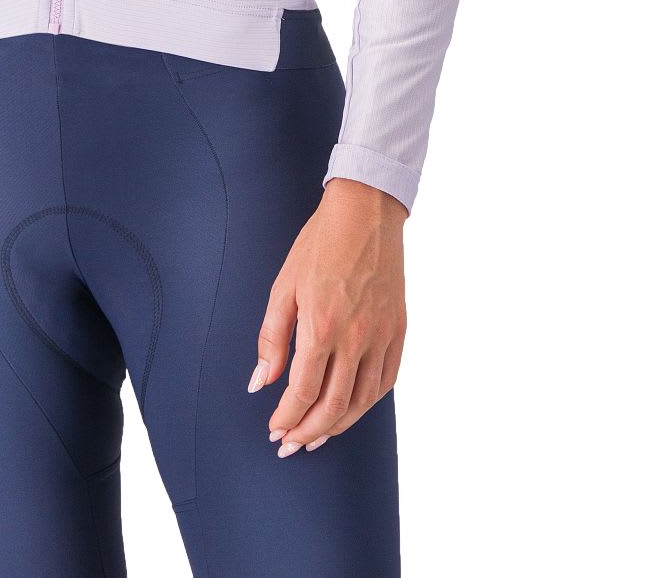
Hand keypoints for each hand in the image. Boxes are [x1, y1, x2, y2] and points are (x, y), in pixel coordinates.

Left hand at [249, 179, 407, 456]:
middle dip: (308, 432)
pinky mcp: (399, 331)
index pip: (302, 391)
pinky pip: (386, 382)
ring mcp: (382, 337)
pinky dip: (368, 404)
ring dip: (338, 426)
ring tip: (317, 436)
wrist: (366, 213)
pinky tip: (352, 410)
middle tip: (290, 445)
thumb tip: (260, 381)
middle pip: (333, 406)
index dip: (286, 417)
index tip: (274, 430)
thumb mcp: (283, 285)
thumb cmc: (320, 244)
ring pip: (362, 401)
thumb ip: (271, 338)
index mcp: (322, 327)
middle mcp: (356, 339)